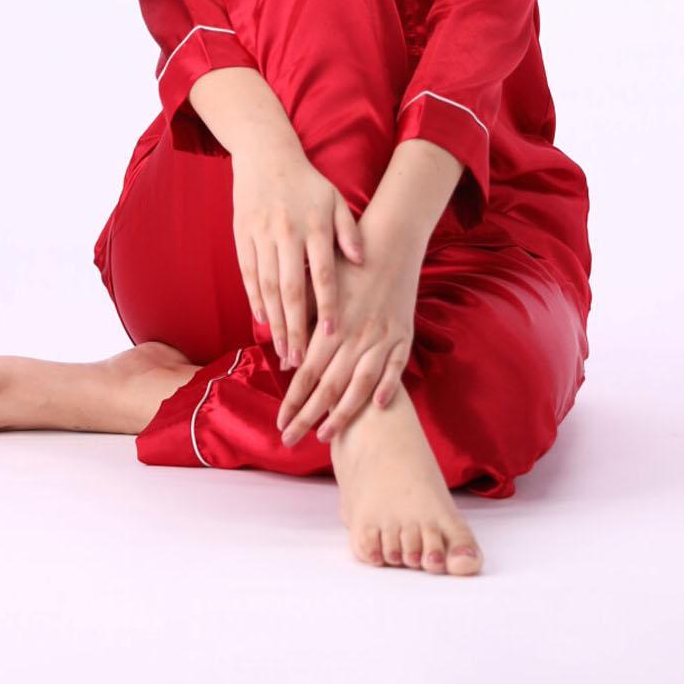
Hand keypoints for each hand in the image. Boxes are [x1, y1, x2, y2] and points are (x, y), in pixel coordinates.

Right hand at [231, 140, 365, 366]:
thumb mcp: (335, 200)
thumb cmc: (307, 182)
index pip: (324, 274)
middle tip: (300, 360)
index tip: (333, 334)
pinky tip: (262, 321)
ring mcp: (261, 236)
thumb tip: (362, 261)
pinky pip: (248, 275)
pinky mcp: (242, 236)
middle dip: (296, 328)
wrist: (265, 155)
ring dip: (274, 322)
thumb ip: (349, 231)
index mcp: (314, 226)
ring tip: (282, 351)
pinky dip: (254, 300)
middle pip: (292, 290)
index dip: (328, 306)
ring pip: (268, 287)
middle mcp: (287, 234)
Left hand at [274, 217, 420, 447]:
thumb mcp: (318, 287)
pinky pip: (396, 369)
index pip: (307, 373)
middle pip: (329, 387)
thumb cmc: (347, 264)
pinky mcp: (403, 336)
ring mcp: (382, 338)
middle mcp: (356, 335)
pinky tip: (377, 407)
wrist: (390, 242)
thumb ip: (302, 321)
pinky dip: (387, 388)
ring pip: (361, 386)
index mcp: (331, 324)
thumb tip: (283, 359)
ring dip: (343, 415)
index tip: (279, 423)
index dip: (292, 400)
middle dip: (308, 417)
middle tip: (291, 440)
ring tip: (326, 436)